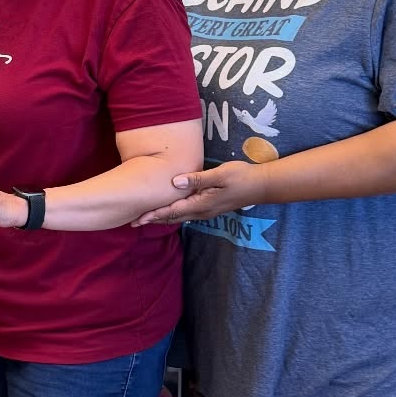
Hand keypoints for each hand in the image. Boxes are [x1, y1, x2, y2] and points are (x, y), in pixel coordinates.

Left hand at [133, 161, 266, 225]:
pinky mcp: (210, 207)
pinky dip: (174, 213)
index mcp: (201, 204)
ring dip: (163, 217)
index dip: (153, 214)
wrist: (261, 186)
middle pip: (172, 217)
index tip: (137, 219)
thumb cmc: (241, 177)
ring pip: (179, 216)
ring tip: (147, 218)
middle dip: (153, 219)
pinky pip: (187, 213)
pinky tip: (169, 210)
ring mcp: (206, 211)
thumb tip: (174, 183)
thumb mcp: (219, 174)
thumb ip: (196, 179)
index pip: (172, 211)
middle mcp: (201, 211)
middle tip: (134, 222)